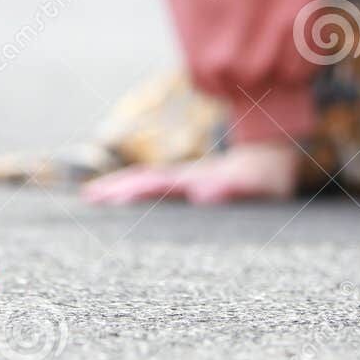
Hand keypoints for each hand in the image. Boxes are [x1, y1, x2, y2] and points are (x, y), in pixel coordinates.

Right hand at [81, 142, 298, 204]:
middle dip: (114, 189)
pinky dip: (132, 191)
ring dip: (118, 189)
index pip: (156, 184)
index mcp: (194, 180)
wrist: (272, 159)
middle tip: (87, 200)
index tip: (109, 198)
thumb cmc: (265, 180)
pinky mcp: (186, 187)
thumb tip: (208, 195)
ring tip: (92, 198)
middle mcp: (184, 179)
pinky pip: (153, 188)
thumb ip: (234, 189)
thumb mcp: (255, 186)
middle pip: (142, 181)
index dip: (132, 191)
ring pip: (144, 183)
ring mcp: (183, 181)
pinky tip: (119, 200)